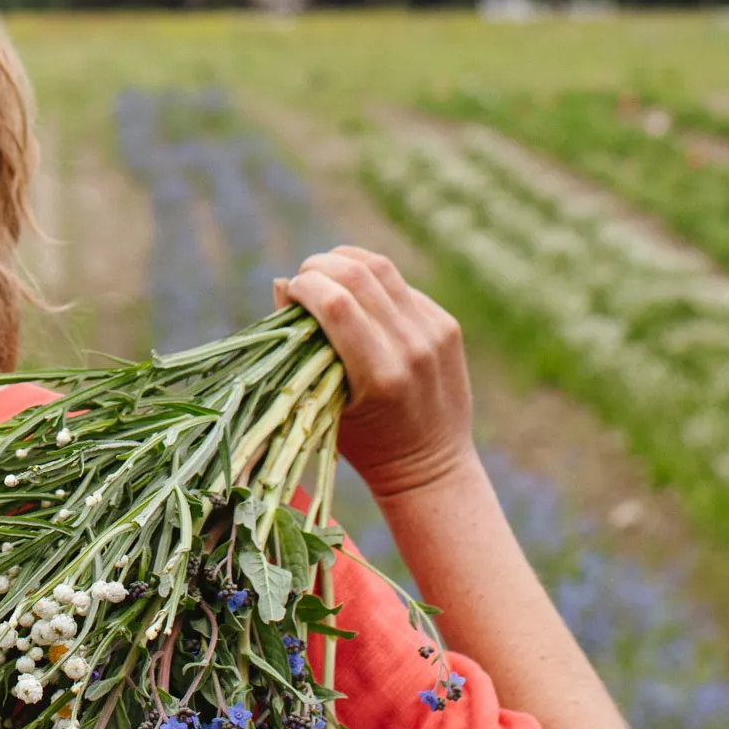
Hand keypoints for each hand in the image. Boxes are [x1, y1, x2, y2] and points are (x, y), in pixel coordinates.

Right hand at [272, 247, 475, 500]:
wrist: (431, 467)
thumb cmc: (364, 444)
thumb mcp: (322, 404)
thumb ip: (300, 348)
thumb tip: (280, 283)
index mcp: (378, 375)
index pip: (335, 303)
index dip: (304, 286)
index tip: (288, 293)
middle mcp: (411, 349)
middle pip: (358, 275)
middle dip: (319, 267)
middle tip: (302, 279)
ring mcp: (435, 334)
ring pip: (383, 269)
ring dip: (345, 261)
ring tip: (325, 274)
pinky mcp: (447, 326)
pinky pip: (402, 287)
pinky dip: (373, 282)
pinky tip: (358, 296)